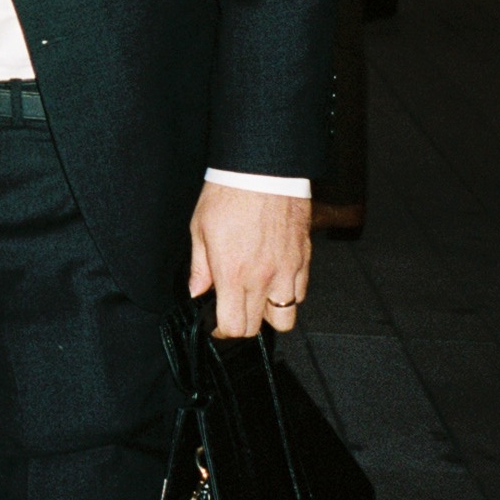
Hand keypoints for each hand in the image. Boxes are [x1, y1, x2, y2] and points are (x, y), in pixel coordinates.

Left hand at [188, 181, 309, 337]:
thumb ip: (199, 267)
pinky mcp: (304, 259)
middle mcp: (264, 277)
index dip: (222, 330)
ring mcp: (288, 270)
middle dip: (243, 324)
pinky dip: (288, 294)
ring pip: (286, 317)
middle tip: (233, 310)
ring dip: (269, 313)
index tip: (216, 323)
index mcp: (233, 272)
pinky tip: (274, 279)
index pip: (234, 326)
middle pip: (258, 328)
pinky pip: (300, 293)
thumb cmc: (230, 193)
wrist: (264, 168)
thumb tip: (196, 291)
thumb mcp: (200, 228)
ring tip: (257, 297)